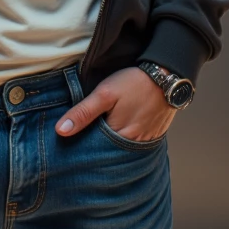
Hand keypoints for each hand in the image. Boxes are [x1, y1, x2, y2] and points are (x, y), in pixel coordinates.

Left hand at [56, 67, 175, 142]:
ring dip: (111, 146)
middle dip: (96, 149)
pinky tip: (118, 133)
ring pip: (122, 150)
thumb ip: (83, 112)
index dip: (81, 148)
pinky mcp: (153, 136)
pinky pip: (135, 145)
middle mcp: (133, 145)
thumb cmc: (134, 82)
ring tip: (100, 137)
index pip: (94, 152)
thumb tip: (60, 131)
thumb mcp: (104, 93)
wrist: (167, 75)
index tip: (70, 145)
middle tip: (83, 142)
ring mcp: (145, 142)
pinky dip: (125, 142)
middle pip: (109, 153)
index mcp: (118, 137)